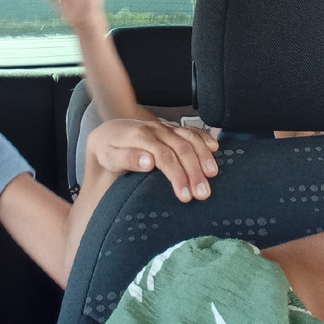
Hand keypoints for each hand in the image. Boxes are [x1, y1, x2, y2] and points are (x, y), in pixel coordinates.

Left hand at [86, 119, 219, 202]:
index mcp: (141, 136)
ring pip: (190, 138)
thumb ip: (127, 158)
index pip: (165, 156)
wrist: (109, 132)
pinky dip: (205, 138)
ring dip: (204, 156)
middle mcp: (157, 130)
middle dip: (195, 171)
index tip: (185, 195)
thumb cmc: (109, 149)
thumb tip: (149, 162)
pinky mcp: (172, 129)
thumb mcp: (109, 156)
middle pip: (182, 148)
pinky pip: (192, 130)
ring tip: (213, 174)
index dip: (177, 176)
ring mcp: (166, 128)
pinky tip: (215, 148)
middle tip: (203, 193)